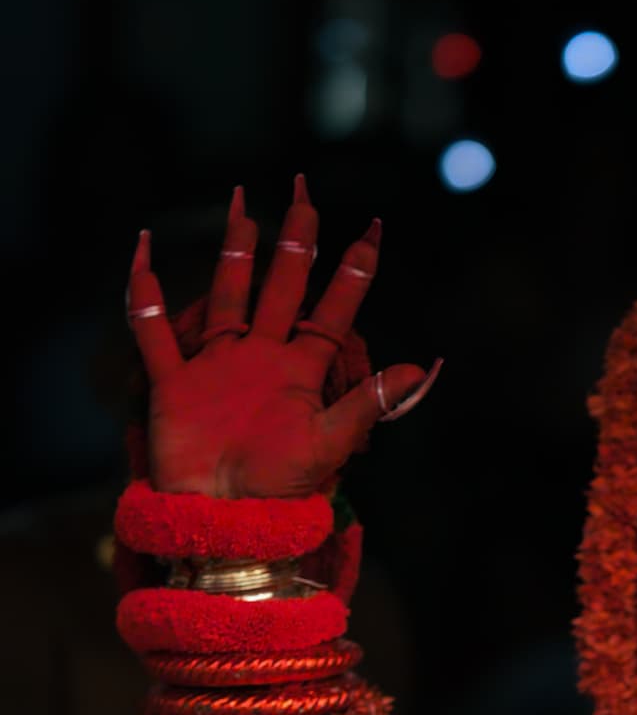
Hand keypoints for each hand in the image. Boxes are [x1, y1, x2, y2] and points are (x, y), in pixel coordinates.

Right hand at [126, 177, 437, 497]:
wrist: (224, 521)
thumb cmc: (279, 490)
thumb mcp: (331, 443)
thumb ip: (368, 402)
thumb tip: (416, 365)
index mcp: (301, 371)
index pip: (333, 310)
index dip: (353, 272)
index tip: (374, 230)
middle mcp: (262, 359)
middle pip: (281, 286)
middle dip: (295, 241)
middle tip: (305, 193)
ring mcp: (217, 367)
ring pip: (228, 294)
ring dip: (236, 252)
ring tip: (247, 207)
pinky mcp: (174, 383)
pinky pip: (152, 328)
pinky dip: (143, 291)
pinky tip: (143, 247)